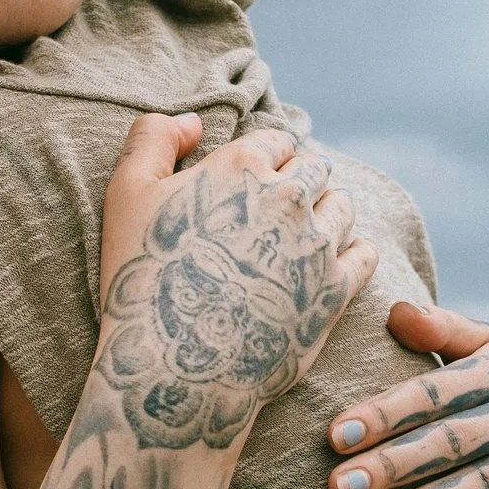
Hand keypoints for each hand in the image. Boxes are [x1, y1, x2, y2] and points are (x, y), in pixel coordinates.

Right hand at [98, 116, 377, 448]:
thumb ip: (154, 138)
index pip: (276, 140)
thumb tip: (193, 122)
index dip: (264, 158)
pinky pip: (364, 254)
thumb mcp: (125, 194)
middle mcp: (288, 197)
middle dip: (299, 182)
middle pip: (315, 169)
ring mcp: (316, 244)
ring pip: (343, 207)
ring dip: (326, 212)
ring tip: (301, 235)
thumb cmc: (143, 278)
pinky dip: (351, 251)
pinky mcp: (334, 291)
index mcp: (242, 166)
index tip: (253, 182)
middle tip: (276, 211)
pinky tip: (326, 263)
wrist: (176, 366)